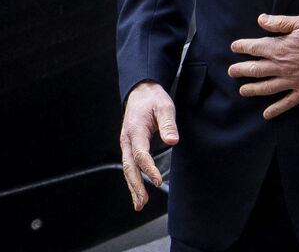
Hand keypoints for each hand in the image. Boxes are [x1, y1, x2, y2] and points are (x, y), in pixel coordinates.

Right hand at [119, 81, 177, 211]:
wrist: (140, 92)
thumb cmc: (153, 99)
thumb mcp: (164, 107)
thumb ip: (168, 124)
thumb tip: (172, 141)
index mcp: (135, 129)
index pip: (140, 153)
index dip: (148, 168)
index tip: (157, 181)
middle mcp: (127, 139)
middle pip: (129, 166)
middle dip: (135, 185)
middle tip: (142, 202)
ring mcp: (127, 143)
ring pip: (127, 168)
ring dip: (132, 187)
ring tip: (139, 205)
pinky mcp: (130, 146)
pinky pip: (129, 166)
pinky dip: (132, 181)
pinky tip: (137, 193)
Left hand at [229, 14, 298, 119]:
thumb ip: (280, 22)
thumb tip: (261, 19)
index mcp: (280, 48)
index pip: (254, 48)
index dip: (241, 47)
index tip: (234, 47)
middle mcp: (282, 66)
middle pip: (255, 70)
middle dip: (240, 70)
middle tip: (231, 71)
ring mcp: (292, 81)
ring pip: (266, 88)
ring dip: (252, 90)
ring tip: (242, 91)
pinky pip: (286, 103)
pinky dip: (275, 110)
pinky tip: (267, 114)